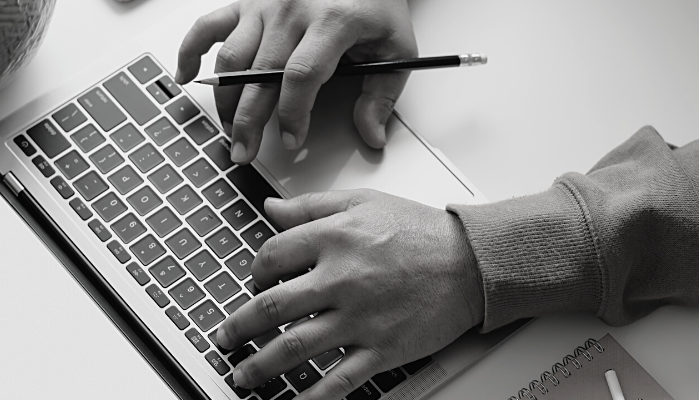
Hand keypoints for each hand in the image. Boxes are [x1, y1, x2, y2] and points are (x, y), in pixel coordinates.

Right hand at [176, 0, 417, 163]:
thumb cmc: (375, 3)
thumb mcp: (396, 47)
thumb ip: (382, 94)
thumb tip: (371, 134)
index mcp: (332, 20)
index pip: (302, 75)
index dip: (292, 113)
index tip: (292, 139)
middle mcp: (293, 9)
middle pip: (261, 74)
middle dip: (249, 120)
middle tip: (244, 152)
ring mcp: (265, 5)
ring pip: (233, 57)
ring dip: (225, 98)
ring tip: (230, 129)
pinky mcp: (247, 2)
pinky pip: (209, 25)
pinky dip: (191, 50)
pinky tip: (187, 75)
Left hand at [214, 189, 484, 398]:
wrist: (474, 263)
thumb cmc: (423, 232)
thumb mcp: (365, 202)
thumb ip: (313, 205)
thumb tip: (271, 207)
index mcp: (335, 238)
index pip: (271, 256)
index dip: (254, 271)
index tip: (254, 282)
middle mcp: (342, 279)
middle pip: (270, 307)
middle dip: (238, 327)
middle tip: (225, 337)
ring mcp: (360, 318)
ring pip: (294, 347)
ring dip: (260, 365)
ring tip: (242, 375)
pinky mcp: (381, 349)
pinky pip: (338, 380)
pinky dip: (311, 398)